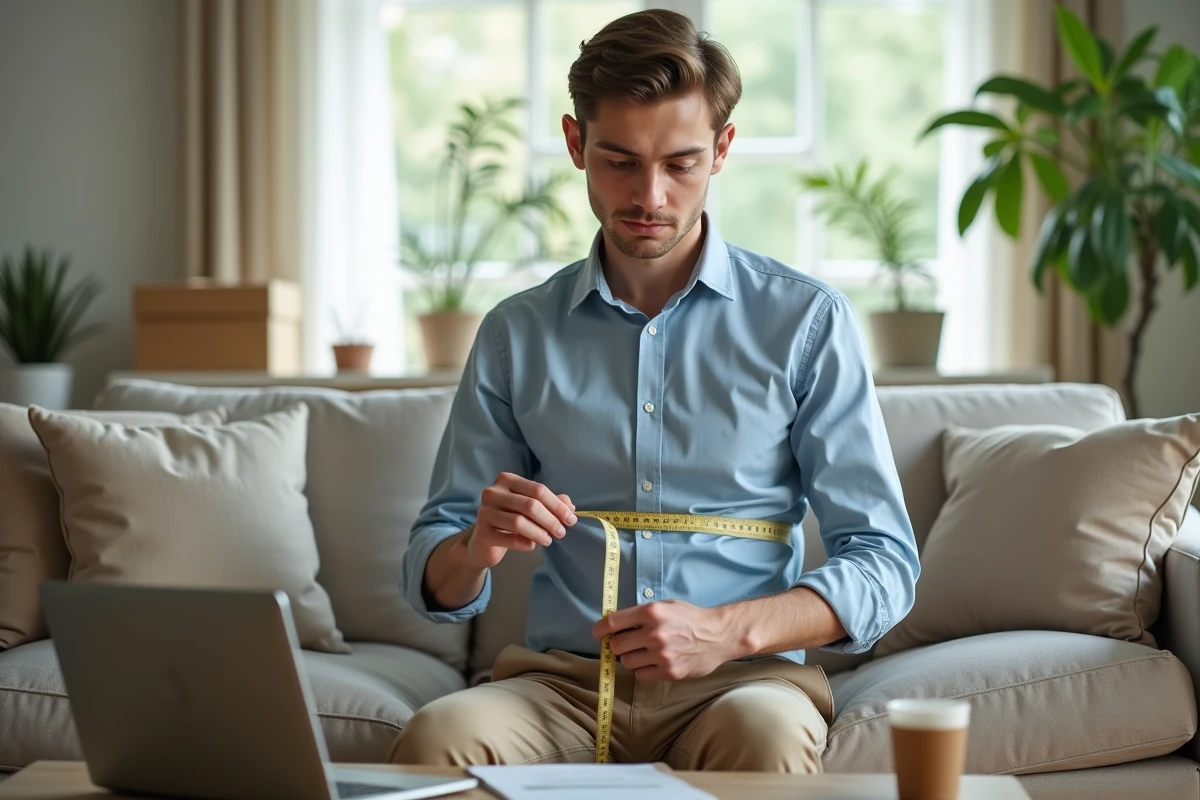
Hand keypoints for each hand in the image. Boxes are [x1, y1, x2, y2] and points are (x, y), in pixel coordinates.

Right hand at [463, 472, 576, 569]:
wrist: (483, 541)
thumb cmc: (509, 520)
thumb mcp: (530, 508)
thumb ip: (550, 503)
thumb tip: (570, 506)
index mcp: (506, 480)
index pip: (538, 490)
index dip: (557, 505)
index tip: (571, 519)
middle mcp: (493, 492)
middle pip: (530, 505)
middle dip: (551, 520)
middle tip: (562, 533)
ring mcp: (485, 511)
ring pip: (519, 521)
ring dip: (539, 532)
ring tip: (549, 540)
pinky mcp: (482, 532)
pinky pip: (509, 538)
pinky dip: (524, 543)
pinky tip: (532, 546)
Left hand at [591, 600, 732, 680]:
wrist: (718, 636)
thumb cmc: (690, 618)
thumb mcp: (665, 606)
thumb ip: (641, 615)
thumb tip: (614, 625)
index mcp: (651, 613)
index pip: (612, 623)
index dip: (600, 629)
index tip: (598, 633)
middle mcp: (654, 633)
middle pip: (617, 646)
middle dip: (618, 645)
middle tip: (627, 643)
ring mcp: (661, 655)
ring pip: (627, 662)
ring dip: (631, 658)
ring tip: (643, 652)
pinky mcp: (668, 672)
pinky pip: (640, 674)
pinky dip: (643, 669)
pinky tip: (653, 662)